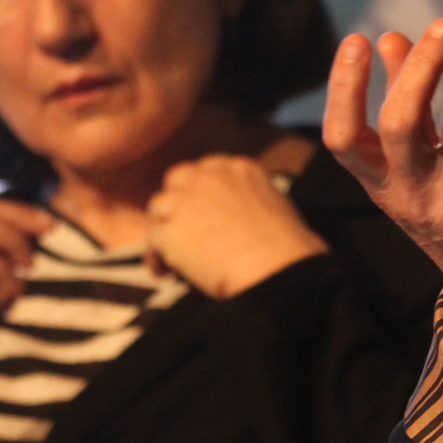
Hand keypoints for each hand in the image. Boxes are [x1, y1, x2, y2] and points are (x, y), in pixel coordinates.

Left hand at [146, 154, 328, 298]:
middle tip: (181, 226)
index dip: (201, 190)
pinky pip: (152, 240)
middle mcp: (211, 177)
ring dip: (163, 228)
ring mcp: (188, 202)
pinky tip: (165, 274)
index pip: (209, 168)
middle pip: (178, 178)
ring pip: (159, 207)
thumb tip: (243, 220)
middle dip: (177, 201)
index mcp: (242, 168)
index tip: (202, 209)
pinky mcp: (172, 231)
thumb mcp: (278, 207)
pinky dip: (156, 258)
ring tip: (170, 256)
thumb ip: (253, 200)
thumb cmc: (290, 252)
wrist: (278, 271)